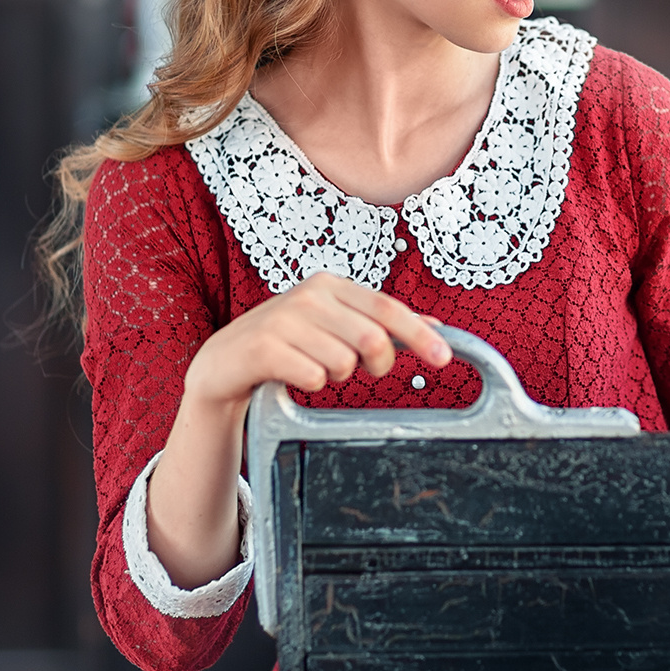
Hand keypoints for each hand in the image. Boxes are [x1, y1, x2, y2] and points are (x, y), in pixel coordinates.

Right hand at [180, 271, 451, 411]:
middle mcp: (309, 295)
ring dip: (336, 376)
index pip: (388, 308)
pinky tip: (293, 375)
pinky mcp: (264, 347)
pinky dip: (311, 384)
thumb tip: (436, 326)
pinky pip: (313, 377)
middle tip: (360, 371)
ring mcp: (284, 319)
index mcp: (331, 286)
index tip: (444, 358)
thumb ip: (379, 323)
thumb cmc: (288, 344)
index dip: (420, 334)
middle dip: (377, 364)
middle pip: (372, 338)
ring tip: (313, 366)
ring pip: (344, 362)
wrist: (224, 362)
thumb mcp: (333, 325)